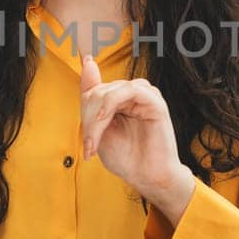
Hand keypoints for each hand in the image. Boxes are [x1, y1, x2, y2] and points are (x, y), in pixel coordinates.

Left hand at [78, 54, 196, 223]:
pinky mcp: (154, 100)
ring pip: (108, 91)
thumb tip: (88, 61)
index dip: (84, 113)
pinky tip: (105, 121)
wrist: (147, 177)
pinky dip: (110, 105)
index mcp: (118, 98)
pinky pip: (127, 90)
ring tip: (96, 141)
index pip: (92, 91)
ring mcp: (144, 95)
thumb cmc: (126, 157)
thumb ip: (91, 96)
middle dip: (88, 120)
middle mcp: (131, 93)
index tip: (88, 143)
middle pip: (97, 91)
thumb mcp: (98, 127)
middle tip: (90, 146)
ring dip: (96, 117)